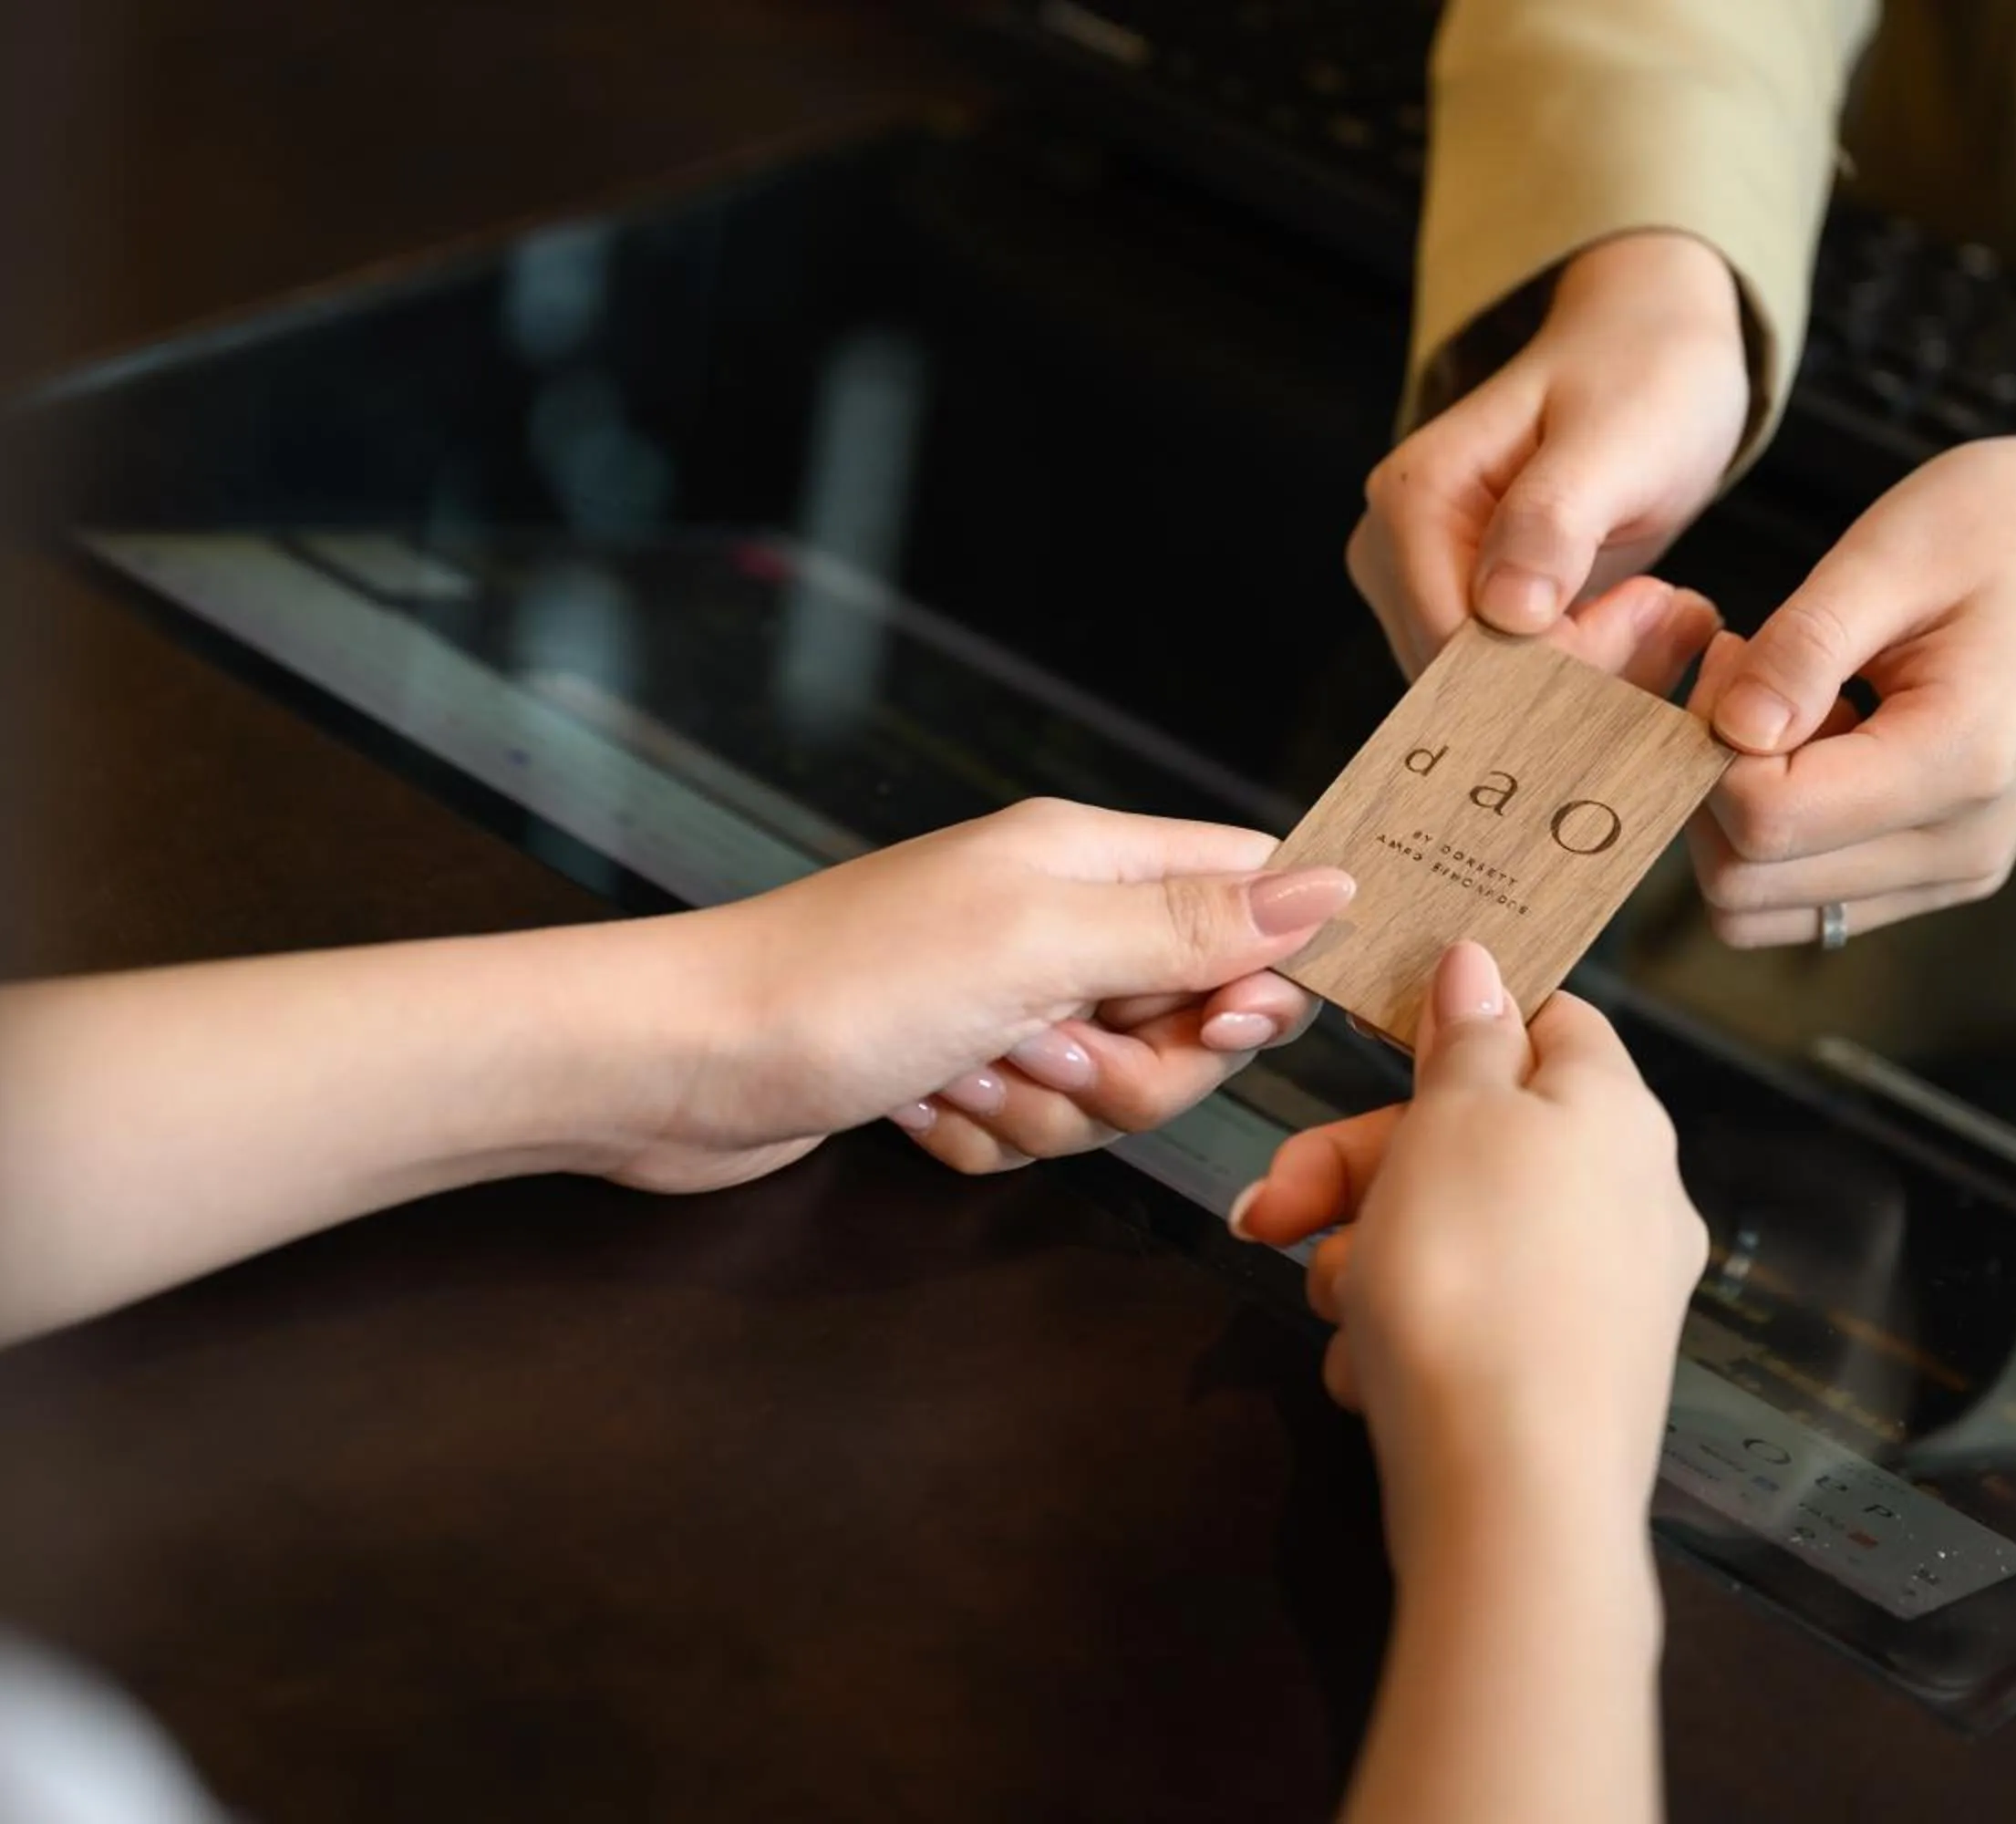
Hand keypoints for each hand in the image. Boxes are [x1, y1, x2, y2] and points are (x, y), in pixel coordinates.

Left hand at [628, 801, 1347, 1189]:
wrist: (682, 1063)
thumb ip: (1192, 923)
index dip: (1266, 971)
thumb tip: (1332, 886)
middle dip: (1127, 1072)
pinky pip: (1030, 1134)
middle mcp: (1054, 923)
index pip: (1250, 893)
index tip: (1229, 1023)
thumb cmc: (845, 983)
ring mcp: (1005, 1001)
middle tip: (1041, 1049)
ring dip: (1039, 1110)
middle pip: (1190, 1021)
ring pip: (1112, 1094)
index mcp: (1086, 860)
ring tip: (955, 1071)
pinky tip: (911, 1108)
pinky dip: (977, 1136)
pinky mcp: (957, 1074)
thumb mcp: (1042, 941)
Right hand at [1234, 943, 1706, 1561]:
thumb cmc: (1473, 1280)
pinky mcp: (1568, 1380)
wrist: (1510, 1493)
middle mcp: (1629, 1197)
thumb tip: (1482, 962)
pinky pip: (1466, 1323)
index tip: (1371, 1041)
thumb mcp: (1450, 1121)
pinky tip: (1369, 1373)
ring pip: (1453, 1235)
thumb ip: (1464, 1038)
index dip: (1455, 1021)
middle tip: (1270, 1210)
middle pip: (1473, 1137)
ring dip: (1367, 1257)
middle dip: (1357, 1169)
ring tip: (1335, 1308)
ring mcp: (1603, 1295)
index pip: (1545, 1020)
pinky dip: (1405, 1335)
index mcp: (1614, 1112)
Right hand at [1348, 230, 1750, 676]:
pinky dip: (1587, 680)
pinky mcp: (1459, 613)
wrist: (1648, 352)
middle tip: (1669, 611)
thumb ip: (1555, 519)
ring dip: (1592, 685)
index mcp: (1412, 499)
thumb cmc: (1641, 378)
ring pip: (1491, 702)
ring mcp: (1417, 588)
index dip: (1558, 665)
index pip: (1458, 646)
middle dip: (1580, 679)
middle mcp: (1392, 552)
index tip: (1652, 610)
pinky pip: (1510, 690)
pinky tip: (1641, 624)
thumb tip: (1505, 615)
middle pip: (1468, 686)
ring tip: (1663, 611)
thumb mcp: (1618, 437)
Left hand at [1688, 429, 2015, 944]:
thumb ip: (1803, 647)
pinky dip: (1771, 836)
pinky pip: (1795, 899)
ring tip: (1783, 714)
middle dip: (1707, 785)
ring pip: (1757, 907)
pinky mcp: (1929, 878)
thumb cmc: (2002, 533)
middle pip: (1745, 884)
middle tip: (1743, 680)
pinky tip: (1810, 747)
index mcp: (1961, 761)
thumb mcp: (1891, 554)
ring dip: (1732, 817)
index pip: (1766, 817)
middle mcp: (1961, 846)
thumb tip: (1730, 732)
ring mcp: (1951, 875)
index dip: (1709, 742)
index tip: (1732, 655)